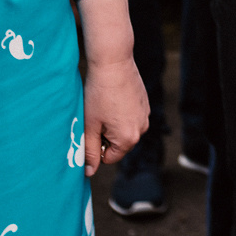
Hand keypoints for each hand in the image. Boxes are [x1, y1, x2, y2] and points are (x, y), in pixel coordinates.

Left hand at [80, 58, 148, 177]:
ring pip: (125, 130)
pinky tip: (114, 98)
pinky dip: (122, 113)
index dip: (96, 146)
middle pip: (119, 145)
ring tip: (105, 106)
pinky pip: (132, 117)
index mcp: (127, 139)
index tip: (91, 128)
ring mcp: (145, 116)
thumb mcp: (90, 125)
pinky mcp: (145, 104)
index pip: (109, 157)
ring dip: (114, 124)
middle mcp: (141, 130)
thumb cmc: (98, 94)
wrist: (113, 63)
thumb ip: (90, 151)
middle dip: (106, 136)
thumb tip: (89, 172)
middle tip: (96, 116)